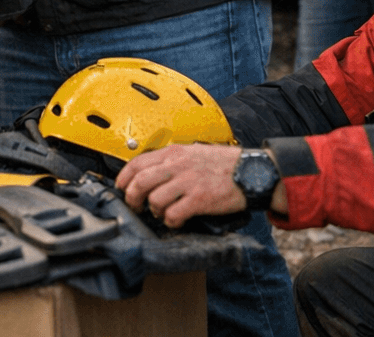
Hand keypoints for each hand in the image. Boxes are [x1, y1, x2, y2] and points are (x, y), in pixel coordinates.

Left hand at [117, 144, 286, 226]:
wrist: (251, 171)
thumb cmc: (223, 164)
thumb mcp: (193, 153)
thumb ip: (172, 161)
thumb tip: (151, 174)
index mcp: (174, 153)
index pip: (137, 163)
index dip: (124, 178)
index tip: (122, 188)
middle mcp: (178, 165)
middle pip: (140, 182)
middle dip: (132, 198)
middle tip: (136, 206)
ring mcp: (188, 182)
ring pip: (154, 200)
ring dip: (154, 211)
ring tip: (163, 213)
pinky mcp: (199, 199)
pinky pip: (173, 214)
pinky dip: (171, 221)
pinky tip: (178, 220)